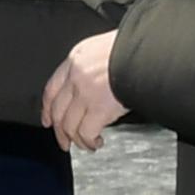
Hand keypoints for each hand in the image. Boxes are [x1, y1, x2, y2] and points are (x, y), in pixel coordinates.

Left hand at [42, 32, 127, 152]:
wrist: (147, 52)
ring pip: (70, 126)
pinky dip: (89, 142)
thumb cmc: (133, 49)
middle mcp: (76, 77)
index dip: (47, 108)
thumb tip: (91, 87)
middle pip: (58, 111)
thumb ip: (92, 66)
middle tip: (64, 142)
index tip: (48, 119)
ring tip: (86, 145)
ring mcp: (85, 94)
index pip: (52, 88)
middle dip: (60, 132)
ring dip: (77, 140)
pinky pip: (86, 133)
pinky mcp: (99, 109)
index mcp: (76, 59)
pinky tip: (96, 142)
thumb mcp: (105, 49)